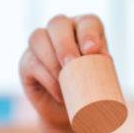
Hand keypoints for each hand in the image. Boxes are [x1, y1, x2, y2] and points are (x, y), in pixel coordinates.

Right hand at [18, 14, 110, 130]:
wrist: (73, 110)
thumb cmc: (90, 88)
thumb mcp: (100, 77)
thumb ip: (103, 64)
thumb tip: (106, 57)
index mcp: (83, 29)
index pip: (86, 22)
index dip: (88, 32)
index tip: (91, 50)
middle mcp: (60, 31)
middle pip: (57, 23)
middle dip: (64, 43)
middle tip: (72, 62)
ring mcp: (40, 45)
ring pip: (38, 38)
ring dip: (52, 59)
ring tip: (64, 78)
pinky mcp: (27, 62)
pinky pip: (32, 63)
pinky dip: (48, 79)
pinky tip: (60, 92)